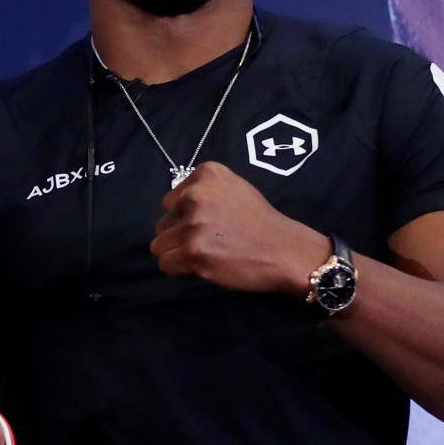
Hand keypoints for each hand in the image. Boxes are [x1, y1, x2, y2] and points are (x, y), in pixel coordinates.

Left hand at [148, 161, 328, 294]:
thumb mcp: (233, 189)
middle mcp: (195, 194)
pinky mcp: (192, 251)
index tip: (211, 224)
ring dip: (178, 255)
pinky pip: (165, 264)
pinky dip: (180, 270)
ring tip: (207, 254)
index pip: (169, 202)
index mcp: (205, 174)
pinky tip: (204, 266)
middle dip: (180, 237)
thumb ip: (202, 194)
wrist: (285, 250)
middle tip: (210, 242)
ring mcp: (193, 224)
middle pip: (162, 224)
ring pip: (159, 246)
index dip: (185, 219)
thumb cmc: (260, 223)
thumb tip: (171, 212)